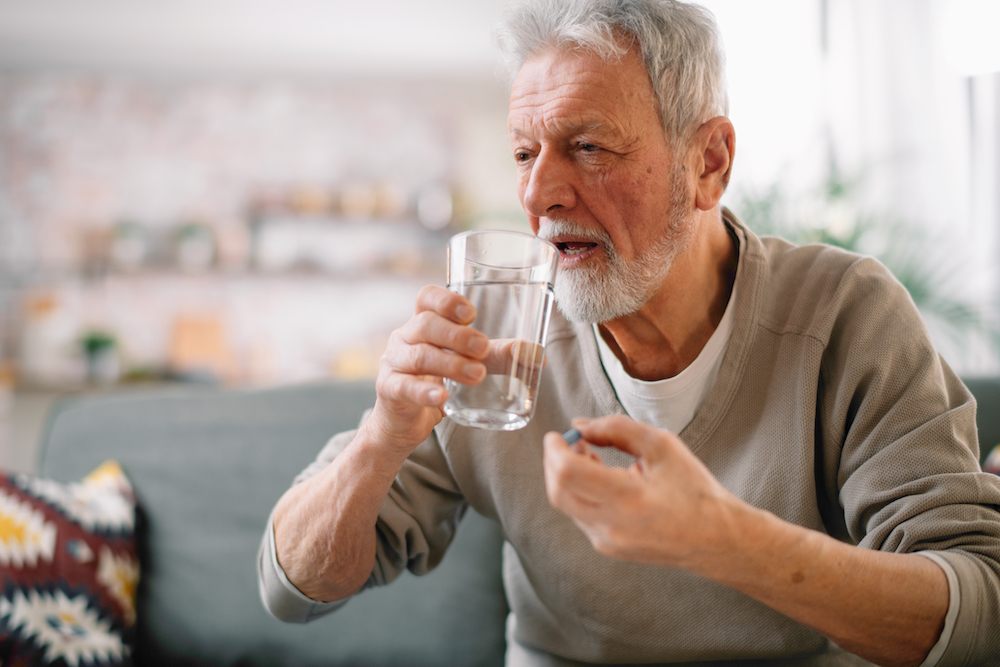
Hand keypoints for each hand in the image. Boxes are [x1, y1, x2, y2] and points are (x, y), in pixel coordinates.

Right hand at [364, 285, 490, 453]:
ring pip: (419, 356)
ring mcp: (394, 363)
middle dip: (457, 335)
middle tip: (483, 348)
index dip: (446, 300)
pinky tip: (441, 397)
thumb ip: (496, 356)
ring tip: (476, 375)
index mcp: (423, 322)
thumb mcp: (466, 363)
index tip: (471, 313)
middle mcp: (404, 337)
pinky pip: (404, 387)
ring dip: (450, 364)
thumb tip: (536, 354)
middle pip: (425, 324)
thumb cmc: (437, 381)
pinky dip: (424, 391)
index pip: (426, 298)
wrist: (403, 421)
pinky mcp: (389, 390)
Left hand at [542, 415, 742, 574]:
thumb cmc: (694, 490)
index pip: (568, 473)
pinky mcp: (607, 547)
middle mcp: (612, 526)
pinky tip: (597, 477)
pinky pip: (579, 515)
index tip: (556, 435)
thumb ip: (616, 429)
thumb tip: (579, 426)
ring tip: (588, 454)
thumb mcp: (661, 445)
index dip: (555, 449)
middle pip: (557, 491)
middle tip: (569, 441)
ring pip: (565, 504)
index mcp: (628, 498)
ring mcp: (607, 541)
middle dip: (554, 461)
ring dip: (565, 476)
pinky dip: (578, 492)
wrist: (715, 539)